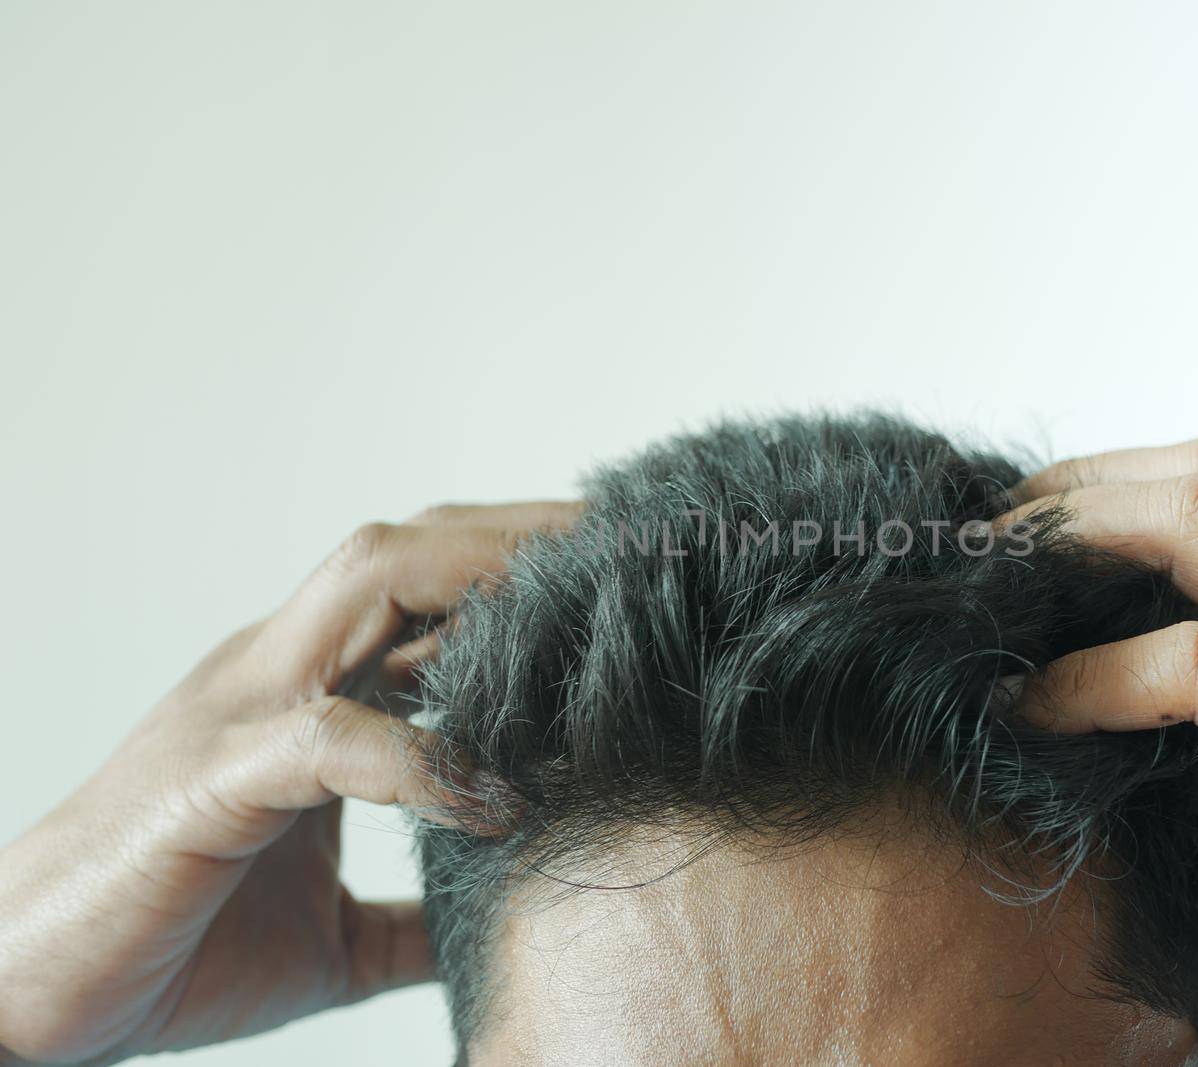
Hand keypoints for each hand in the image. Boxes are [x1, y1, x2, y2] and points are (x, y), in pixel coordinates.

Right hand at [0, 502, 579, 1065]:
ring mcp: (241, 711)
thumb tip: (497, 925)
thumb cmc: (168, 941)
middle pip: (410, 551)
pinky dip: (423, 761)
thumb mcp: (332, 936)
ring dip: (482, 595)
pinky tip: (495, 801)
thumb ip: (414, 912)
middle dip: (521, 543)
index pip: (424, 586)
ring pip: (368, 590)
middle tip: (629, 561)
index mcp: (306, 690)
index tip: (623, 583)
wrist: (19, 990)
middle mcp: (278, 671)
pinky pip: (333, 739)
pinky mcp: (213, 778)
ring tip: (582, 632)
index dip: (521, 570)